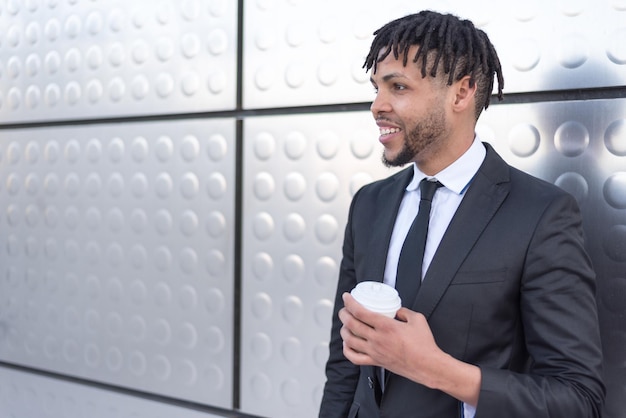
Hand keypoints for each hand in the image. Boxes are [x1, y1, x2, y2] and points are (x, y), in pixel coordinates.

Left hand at [339, 292, 480, 404]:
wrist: (428, 366)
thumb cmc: (424, 345)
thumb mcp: (417, 319)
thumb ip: (404, 312)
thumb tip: (396, 310)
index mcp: (386, 326)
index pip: (360, 312)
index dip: (350, 303)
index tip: (347, 297)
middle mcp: (377, 339)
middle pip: (351, 324)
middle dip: (344, 314)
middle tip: (344, 309)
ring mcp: (375, 352)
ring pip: (350, 340)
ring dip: (344, 330)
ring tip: (345, 324)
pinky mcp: (376, 362)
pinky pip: (355, 358)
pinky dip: (347, 350)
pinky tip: (348, 344)